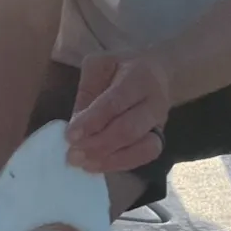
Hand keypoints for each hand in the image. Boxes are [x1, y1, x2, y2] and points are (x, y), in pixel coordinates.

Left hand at [64, 52, 169, 173]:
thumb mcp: (100, 64)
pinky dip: (122, 163)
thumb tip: (76, 122)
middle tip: (73, 155)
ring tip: (85, 164)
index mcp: (138, 76)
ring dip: (111, 159)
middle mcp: (154, 101)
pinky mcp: (160, 137)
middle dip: (99, 144)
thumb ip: (88, 90)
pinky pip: (146, 156)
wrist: (159, 72)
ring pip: (143, 147)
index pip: (115, 102)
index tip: (70, 136)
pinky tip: (100, 165)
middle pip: (129, 128)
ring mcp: (160, 121)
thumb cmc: (122, 68)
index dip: (92, 121)